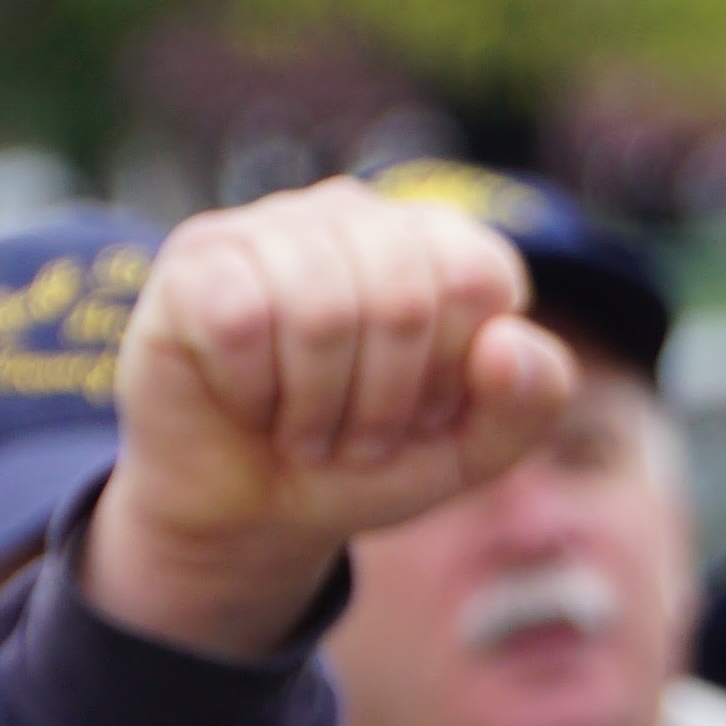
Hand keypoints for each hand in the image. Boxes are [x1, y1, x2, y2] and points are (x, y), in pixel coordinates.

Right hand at [85, 182, 571, 661]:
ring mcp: (269, 227)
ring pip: (322, 311)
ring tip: (304, 425)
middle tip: (354, 433)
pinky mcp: (195, 261)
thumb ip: (530, 399)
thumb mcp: (471, 451)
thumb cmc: (364, 461)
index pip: (477, 276)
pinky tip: (247, 399)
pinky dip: (252, 391)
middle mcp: (355, 214)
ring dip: (318, 406)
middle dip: (385, 402)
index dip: (452, 374)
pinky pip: (240, 320)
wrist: (250, 510)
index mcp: (438, 242)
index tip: (422, 411)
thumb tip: (504, 339)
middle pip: (404, 298)